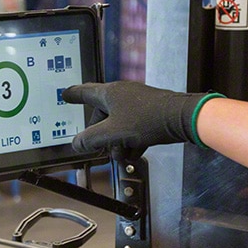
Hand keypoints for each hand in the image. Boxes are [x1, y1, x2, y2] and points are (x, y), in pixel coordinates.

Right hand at [62, 81, 217, 155]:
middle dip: (101, 135)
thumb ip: (91, 140)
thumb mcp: (113, 134)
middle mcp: (122, 94)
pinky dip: (131, 140)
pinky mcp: (150, 110)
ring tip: (122, 154)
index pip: (84, 92)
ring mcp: (137, 101)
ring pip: (118, 123)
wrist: (182, 118)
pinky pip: (133, 126)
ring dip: (117, 141)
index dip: (72, 95)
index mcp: (109, 93)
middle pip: (102, 115)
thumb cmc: (150, 119)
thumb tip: (77, 144)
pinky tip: (135, 152)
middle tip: (101, 148)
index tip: (65, 94)